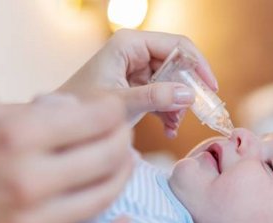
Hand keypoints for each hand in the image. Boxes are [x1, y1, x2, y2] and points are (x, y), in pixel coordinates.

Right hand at [0, 93, 132, 222]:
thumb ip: (32, 110)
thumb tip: (77, 110)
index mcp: (16, 137)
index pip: (93, 120)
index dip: (113, 111)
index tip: (115, 110)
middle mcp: (28, 179)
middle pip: (107, 157)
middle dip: (123, 141)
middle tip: (122, 135)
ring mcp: (30, 221)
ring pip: (103, 198)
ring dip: (122, 177)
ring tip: (124, 164)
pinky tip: (124, 220)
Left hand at [60, 29, 217, 137]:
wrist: (61, 126)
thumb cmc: (81, 108)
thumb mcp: (121, 103)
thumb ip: (155, 97)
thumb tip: (190, 96)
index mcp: (130, 44)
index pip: (177, 45)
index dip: (198, 64)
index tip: (211, 88)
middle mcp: (135, 51)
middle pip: (178, 63)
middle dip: (187, 90)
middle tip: (198, 112)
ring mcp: (136, 68)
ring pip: (173, 81)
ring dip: (178, 105)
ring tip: (174, 126)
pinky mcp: (136, 85)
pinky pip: (163, 93)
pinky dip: (168, 111)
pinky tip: (168, 129)